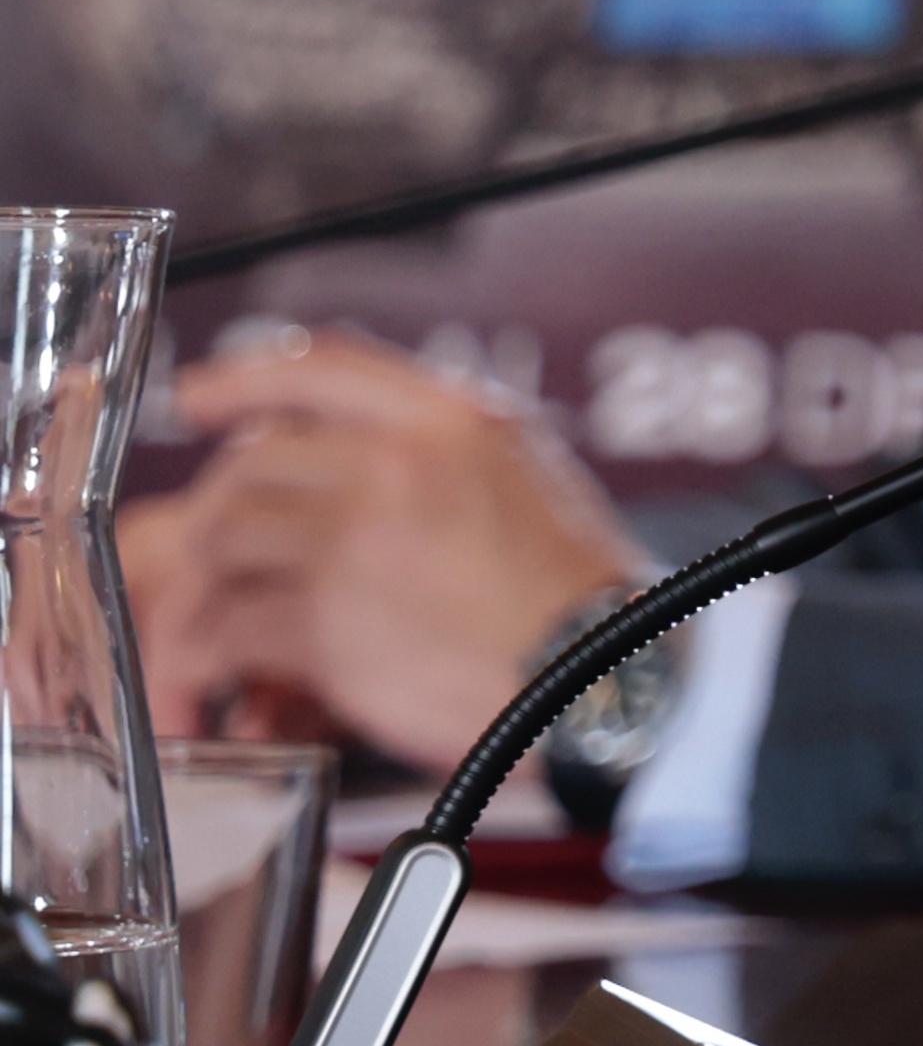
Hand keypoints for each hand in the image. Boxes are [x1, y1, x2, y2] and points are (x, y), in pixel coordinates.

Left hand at [130, 331, 649, 767]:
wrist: (600, 677)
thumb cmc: (578, 596)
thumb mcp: (526, 476)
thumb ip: (444, 451)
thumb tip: (361, 452)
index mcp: (452, 423)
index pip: (318, 368)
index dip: (242, 380)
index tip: (199, 396)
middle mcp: (396, 467)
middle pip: (249, 463)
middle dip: (217, 513)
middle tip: (216, 554)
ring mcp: (354, 543)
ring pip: (221, 540)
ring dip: (206, 587)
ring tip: (216, 621)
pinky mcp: (326, 625)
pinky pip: (226, 627)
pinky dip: (210, 655)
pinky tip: (223, 674)